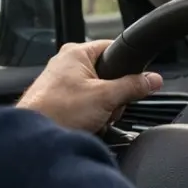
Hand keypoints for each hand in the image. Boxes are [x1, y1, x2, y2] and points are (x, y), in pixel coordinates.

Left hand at [16, 41, 163, 132]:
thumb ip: (133, 86)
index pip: (113, 48)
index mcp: (76, 53)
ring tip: (95, 116)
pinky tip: (87, 122)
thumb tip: (153, 79)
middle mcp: (66, 63)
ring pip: (99, 91)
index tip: (136, 80)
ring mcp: (61, 82)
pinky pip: (87, 103)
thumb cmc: (58, 111)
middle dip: (115, 94)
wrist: (33, 139)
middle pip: (109, 73)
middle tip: (108, 105)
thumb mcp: (106, 97)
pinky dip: (92, 114)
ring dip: (104, 107)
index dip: (128, 65)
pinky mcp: (59, 99)